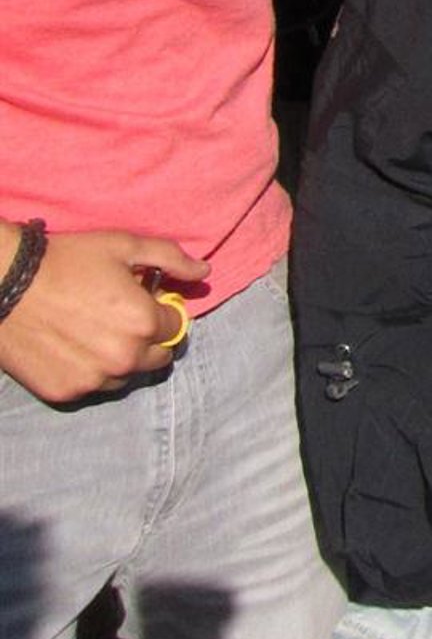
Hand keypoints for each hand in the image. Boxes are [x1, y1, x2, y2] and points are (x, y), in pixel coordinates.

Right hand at [0, 232, 208, 403]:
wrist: (6, 284)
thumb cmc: (68, 260)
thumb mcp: (124, 246)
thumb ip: (171, 259)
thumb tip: (205, 273)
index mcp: (144, 323)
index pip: (176, 328)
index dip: (163, 312)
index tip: (146, 302)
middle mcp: (124, 359)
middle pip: (157, 358)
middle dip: (149, 340)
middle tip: (123, 320)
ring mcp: (94, 380)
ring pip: (126, 377)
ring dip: (121, 360)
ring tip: (96, 333)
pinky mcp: (65, 393)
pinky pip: (93, 387)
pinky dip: (90, 371)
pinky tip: (73, 348)